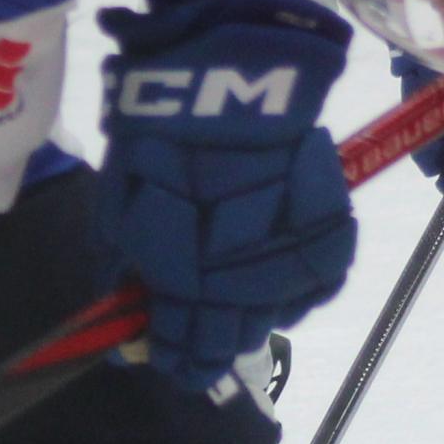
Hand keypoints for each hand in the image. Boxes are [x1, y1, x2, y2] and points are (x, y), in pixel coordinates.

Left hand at [95, 0, 359, 388]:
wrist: (230, 79)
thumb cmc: (159, 136)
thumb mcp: (118, 202)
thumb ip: (119, 267)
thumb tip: (121, 316)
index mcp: (184, 282)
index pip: (180, 347)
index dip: (172, 360)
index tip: (167, 365)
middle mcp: (239, 285)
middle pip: (227, 341)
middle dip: (209, 352)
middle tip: (197, 352)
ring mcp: (286, 261)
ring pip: (269, 319)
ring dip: (247, 323)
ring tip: (233, 320)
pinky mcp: (324, 232)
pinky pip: (315, 284)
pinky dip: (295, 294)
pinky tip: (278, 290)